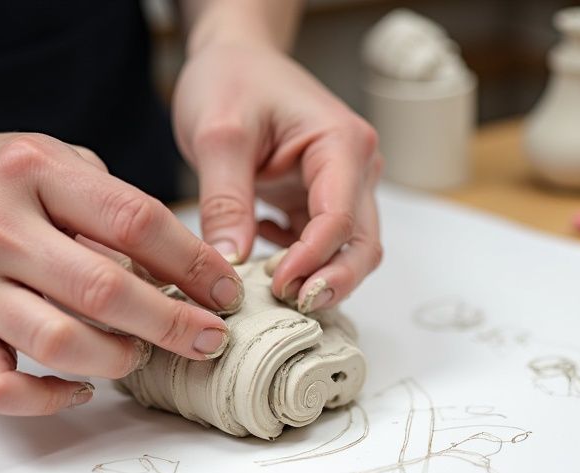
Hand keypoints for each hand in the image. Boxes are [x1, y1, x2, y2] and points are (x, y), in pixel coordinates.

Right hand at [0, 133, 243, 414]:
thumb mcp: (53, 162)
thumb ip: (114, 205)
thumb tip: (190, 268)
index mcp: (34, 171)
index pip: (136, 220)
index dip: (194, 262)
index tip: (227, 290)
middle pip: (106, 289)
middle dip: (174, 323)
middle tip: (210, 338)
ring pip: (60, 343)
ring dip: (120, 359)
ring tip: (143, 354)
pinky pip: (0, 386)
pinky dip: (50, 399)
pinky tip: (83, 388)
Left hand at [173, 44, 382, 312]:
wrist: (232, 59)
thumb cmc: (231, 80)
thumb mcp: (217, 135)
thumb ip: (225, 199)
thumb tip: (230, 264)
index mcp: (342, 144)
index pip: (340, 219)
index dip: (312, 260)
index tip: (276, 285)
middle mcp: (354, 169)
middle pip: (361, 245)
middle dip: (331, 282)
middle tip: (289, 308)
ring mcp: (341, 188)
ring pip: (347, 251)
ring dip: (315, 278)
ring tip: (267, 291)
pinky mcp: (318, 202)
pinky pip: (320, 247)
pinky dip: (296, 263)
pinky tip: (258, 250)